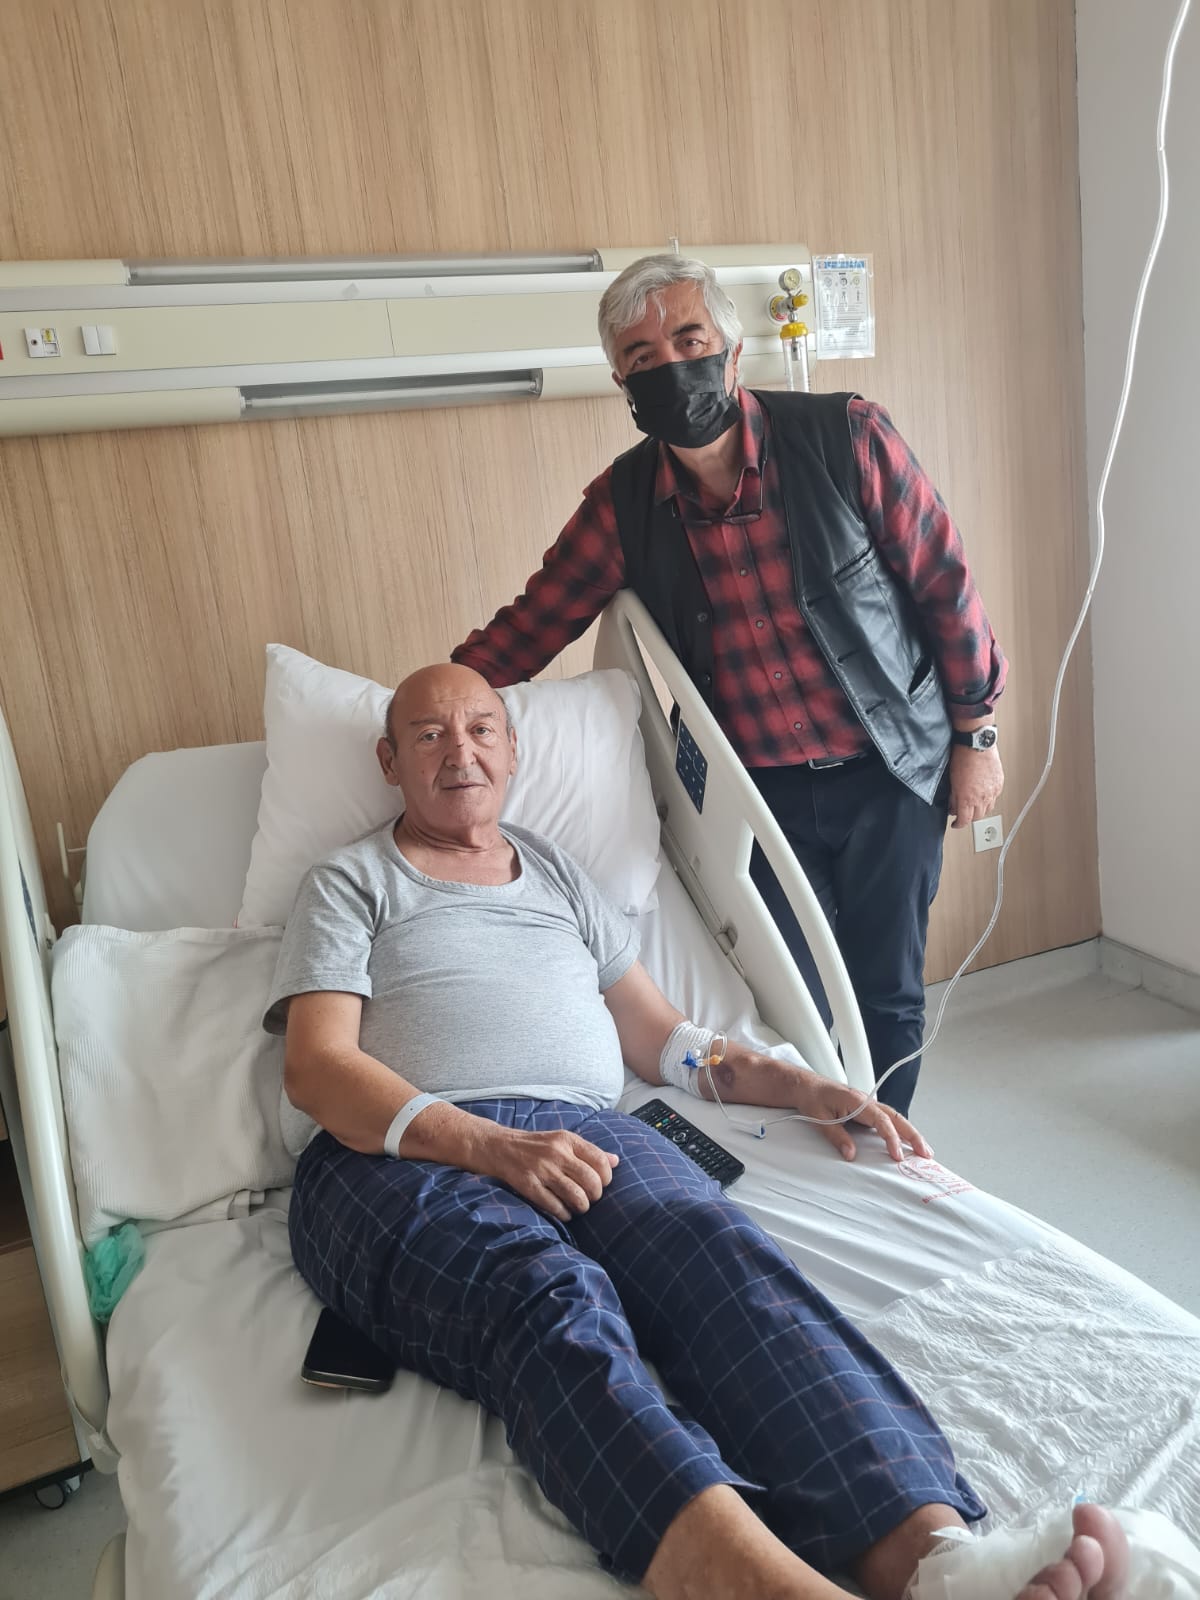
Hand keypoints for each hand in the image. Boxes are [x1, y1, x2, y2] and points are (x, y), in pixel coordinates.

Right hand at [479, 1126, 618, 1221]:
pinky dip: (564, 1214)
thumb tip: (615, 1161)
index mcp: (566, 1139)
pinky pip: (554, 1206)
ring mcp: (541, 1169)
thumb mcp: (561, 1140)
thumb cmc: (534, 1145)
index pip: (599, 1160)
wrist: (497, 1146)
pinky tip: (564, 1213)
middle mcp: (555, 1153)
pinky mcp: (527, 1185)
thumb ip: (588, 1150)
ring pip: (575, 1196)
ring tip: (578, 1208)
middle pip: (590, 1181)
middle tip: (590, 1200)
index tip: (602, 1184)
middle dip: (595, 1196)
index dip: (606, 1177)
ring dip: (581, 1207)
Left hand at [791, 1070, 931, 1162]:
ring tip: (923, 1150)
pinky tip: (906, 1142)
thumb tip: (851, 1154)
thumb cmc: (812, 1097)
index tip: (897, 1155)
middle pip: (897, 1117)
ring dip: (909, 1133)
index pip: (881, 1120)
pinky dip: (899, 1131)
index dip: (891, 1138)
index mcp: (857, 1101)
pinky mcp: (866, 1110)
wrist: (806, 1085)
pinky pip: (887, 1120)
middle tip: (926, 1153)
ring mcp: (868, 1105)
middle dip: (913, 1135)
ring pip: (895, 1118)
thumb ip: (837, 1136)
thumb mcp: (820, 1118)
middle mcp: (867, 1101)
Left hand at [947, 744, 1002, 828]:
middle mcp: (982, 798)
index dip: (959, 824)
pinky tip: (983, 794)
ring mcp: (992, 791)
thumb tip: (953, 807)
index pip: (965, 820)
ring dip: (980, 810)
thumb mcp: (952, 781)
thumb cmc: (962, 758)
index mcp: (968, 799)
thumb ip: (954, 798)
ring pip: (988, 808)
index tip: (956, 824)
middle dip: (969, 818)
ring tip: (974, 804)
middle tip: (963, 814)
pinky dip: (989, 799)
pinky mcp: (999, 784)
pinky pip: (995, 797)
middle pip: (977, 817)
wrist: (976, 744)